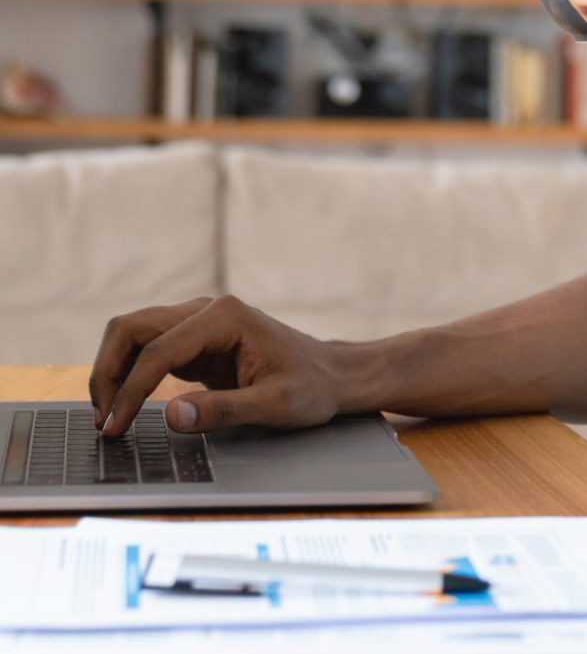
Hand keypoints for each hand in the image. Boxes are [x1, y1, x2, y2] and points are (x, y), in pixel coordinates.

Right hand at [88, 294, 348, 437]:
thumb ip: (223, 411)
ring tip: (110, 416)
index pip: (158, 351)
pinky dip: (130, 374)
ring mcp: (200, 322)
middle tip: (104, 420)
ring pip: (134, 334)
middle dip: (109, 371)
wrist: (332, 375)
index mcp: (225, 317)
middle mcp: (208, 310)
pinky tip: (126, 405)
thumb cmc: (311, 387)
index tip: (115, 427)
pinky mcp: (196, 340)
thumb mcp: (275, 406)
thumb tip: (171, 416)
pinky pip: (149, 349)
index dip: (130, 390)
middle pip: (132, 328)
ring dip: (114, 370)